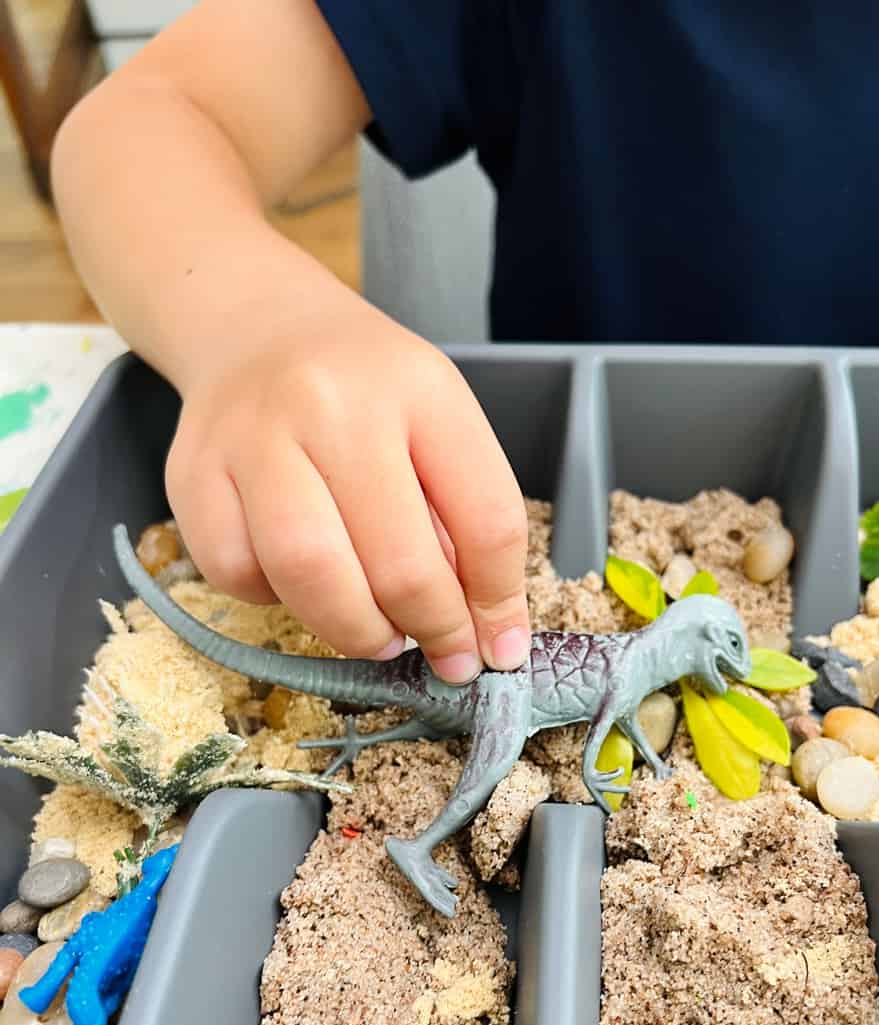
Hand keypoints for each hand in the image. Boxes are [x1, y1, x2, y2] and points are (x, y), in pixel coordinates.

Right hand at [165, 288, 530, 683]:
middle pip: (399, 562)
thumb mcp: (434, 420)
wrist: (256, 327)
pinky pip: (238, 573)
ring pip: (311, 574)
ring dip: (356, 632)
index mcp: (420, 389)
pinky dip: (275, 601)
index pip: (485, 519)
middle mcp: (334, 405)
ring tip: (378, 636)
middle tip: (442, 656)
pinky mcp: (192, 473)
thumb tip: (485, 631)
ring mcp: (254, 437)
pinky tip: (301, 583)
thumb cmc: (363, 390)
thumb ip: (462, 515)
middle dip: (432, 631)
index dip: (498, 602)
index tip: (498, 648)